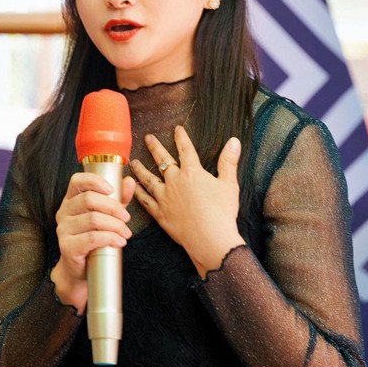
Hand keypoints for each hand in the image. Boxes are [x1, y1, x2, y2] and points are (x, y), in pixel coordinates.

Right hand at [51, 172, 136, 310]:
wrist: (80, 270)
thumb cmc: (93, 240)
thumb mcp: (107, 216)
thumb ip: (118, 199)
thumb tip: (129, 182)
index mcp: (70, 200)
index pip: (77, 181)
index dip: (95, 181)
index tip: (112, 190)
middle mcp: (63, 212)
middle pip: (89, 199)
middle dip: (113, 207)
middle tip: (127, 218)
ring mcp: (63, 230)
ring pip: (93, 219)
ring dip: (115, 225)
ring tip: (126, 233)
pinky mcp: (67, 247)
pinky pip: (92, 238)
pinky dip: (110, 238)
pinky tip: (120, 242)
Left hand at [130, 126, 245, 274]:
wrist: (209, 238)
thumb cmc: (222, 212)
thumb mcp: (229, 184)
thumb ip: (228, 161)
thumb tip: (234, 141)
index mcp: (192, 172)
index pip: (185, 149)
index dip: (181, 137)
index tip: (177, 129)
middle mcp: (175, 181)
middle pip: (162, 160)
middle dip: (154, 147)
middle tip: (147, 138)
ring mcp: (165, 197)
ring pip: (148, 179)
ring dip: (140, 169)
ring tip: (134, 162)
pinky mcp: (160, 214)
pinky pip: (146, 201)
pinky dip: (138, 193)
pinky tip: (133, 188)